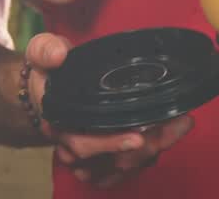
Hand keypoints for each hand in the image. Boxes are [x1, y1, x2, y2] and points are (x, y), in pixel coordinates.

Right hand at [23, 34, 193, 188]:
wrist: (45, 90)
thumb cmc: (48, 72)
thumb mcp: (40, 52)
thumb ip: (44, 49)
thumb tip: (58, 55)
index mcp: (58, 121)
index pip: (83, 143)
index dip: (111, 143)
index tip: (138, 136)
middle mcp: (72, 144)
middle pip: (111, 161)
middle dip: (145, 146)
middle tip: (173, 123)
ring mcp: (89, 155)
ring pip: (124, 167)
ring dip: (153, 150)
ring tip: (178, 125)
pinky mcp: (103, 157)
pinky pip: (128, 168)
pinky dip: (150, 155)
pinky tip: (170, 135)